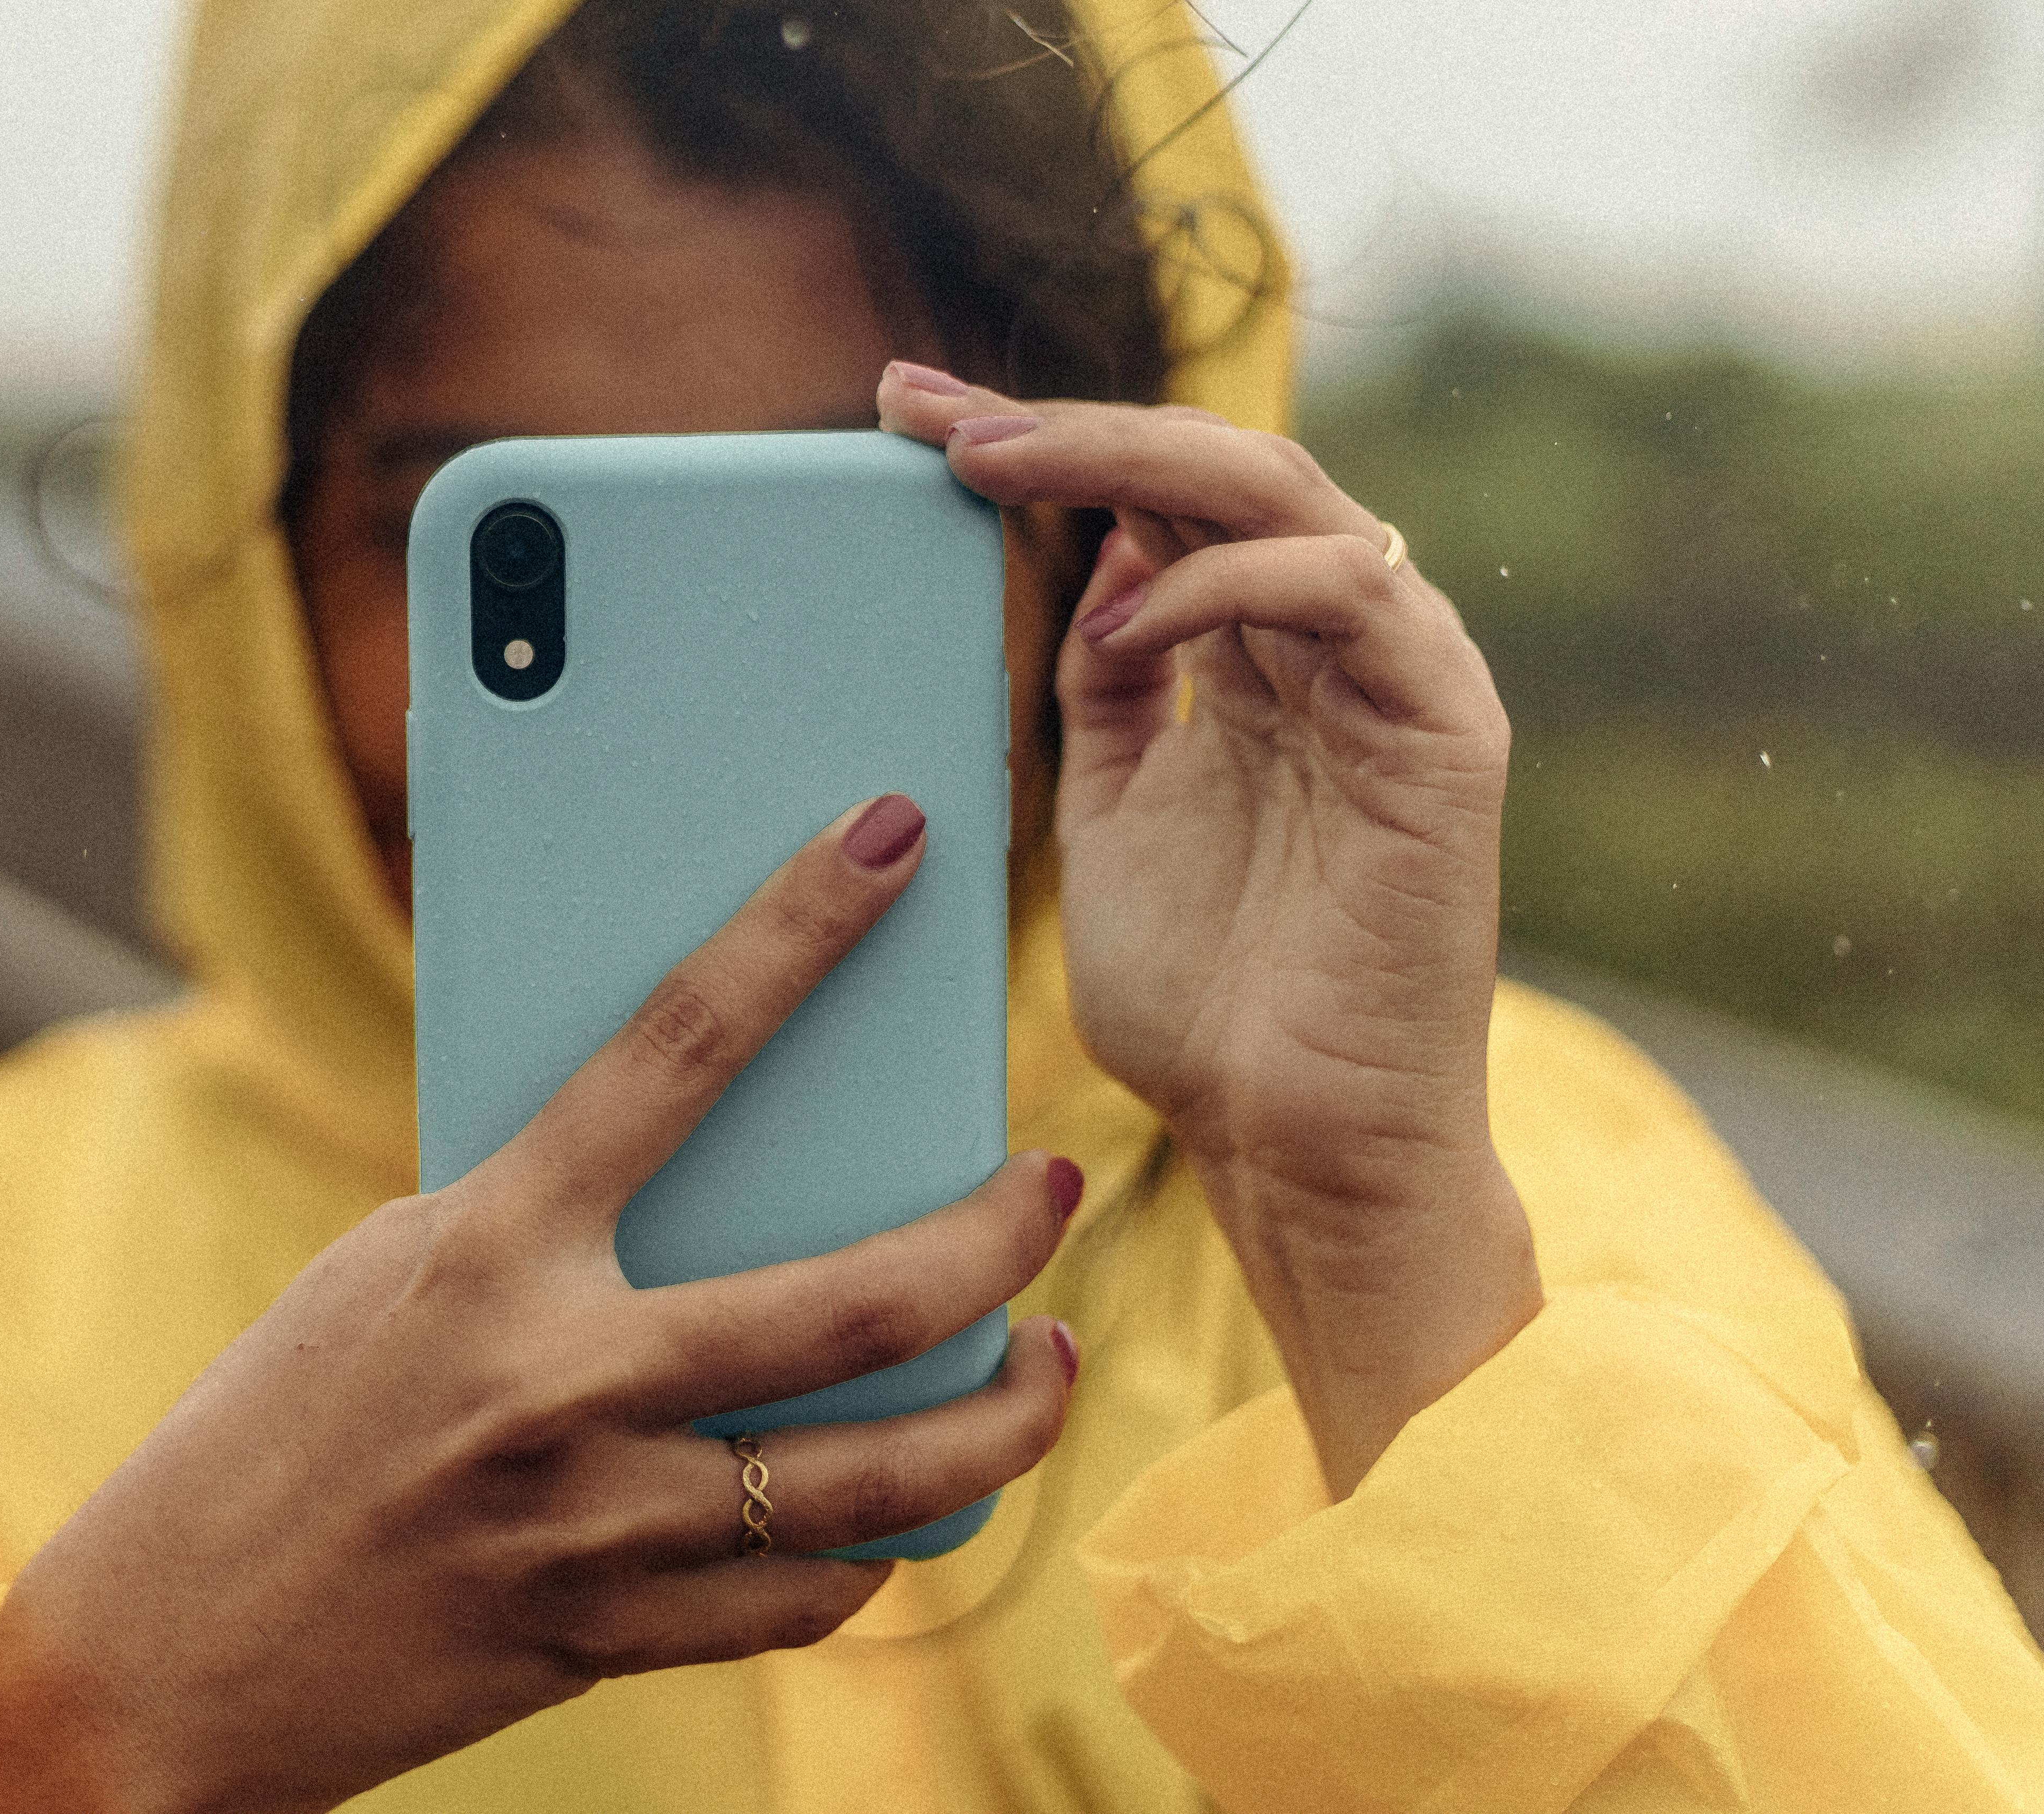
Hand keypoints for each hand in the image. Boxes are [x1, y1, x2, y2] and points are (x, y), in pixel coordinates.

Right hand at [0, 797, 1082, 1813]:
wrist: (159, 1662)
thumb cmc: (270, 1430)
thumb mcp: (389, 1275)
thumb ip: (538, 1224)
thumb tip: (708, 1173)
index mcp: (485, 1250)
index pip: (674, 1050)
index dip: (798, 929)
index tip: (896, 839)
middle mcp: (558, 1383)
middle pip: (855, 1303)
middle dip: (996, 1233)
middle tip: (1057, 1185)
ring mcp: (597, 1527)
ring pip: (880, 1480)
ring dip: (1007, 1417)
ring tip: (1053, 1362)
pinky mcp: (610, 1637)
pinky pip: (805, 1596)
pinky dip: (873, 1544)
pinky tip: (905, 1504)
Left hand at [879, 365, 1541, 1495]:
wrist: (1294, 1148)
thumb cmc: (1205, 1005)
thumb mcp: (1113, 815)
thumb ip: (1107, 690)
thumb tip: (1083, 573)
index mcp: (1260, 661)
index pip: (1151, 505)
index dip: (1033, 450)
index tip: (900, 414)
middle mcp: (1335, 647)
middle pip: (1209, 473)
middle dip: (1061, 426)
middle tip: (926, 411)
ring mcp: (1400, 678)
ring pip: (1280, 495)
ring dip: (1129, 462)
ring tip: (992, 465)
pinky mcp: (1448, 731)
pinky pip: (1353, 593)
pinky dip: (1232, 583)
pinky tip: (1131, 613)